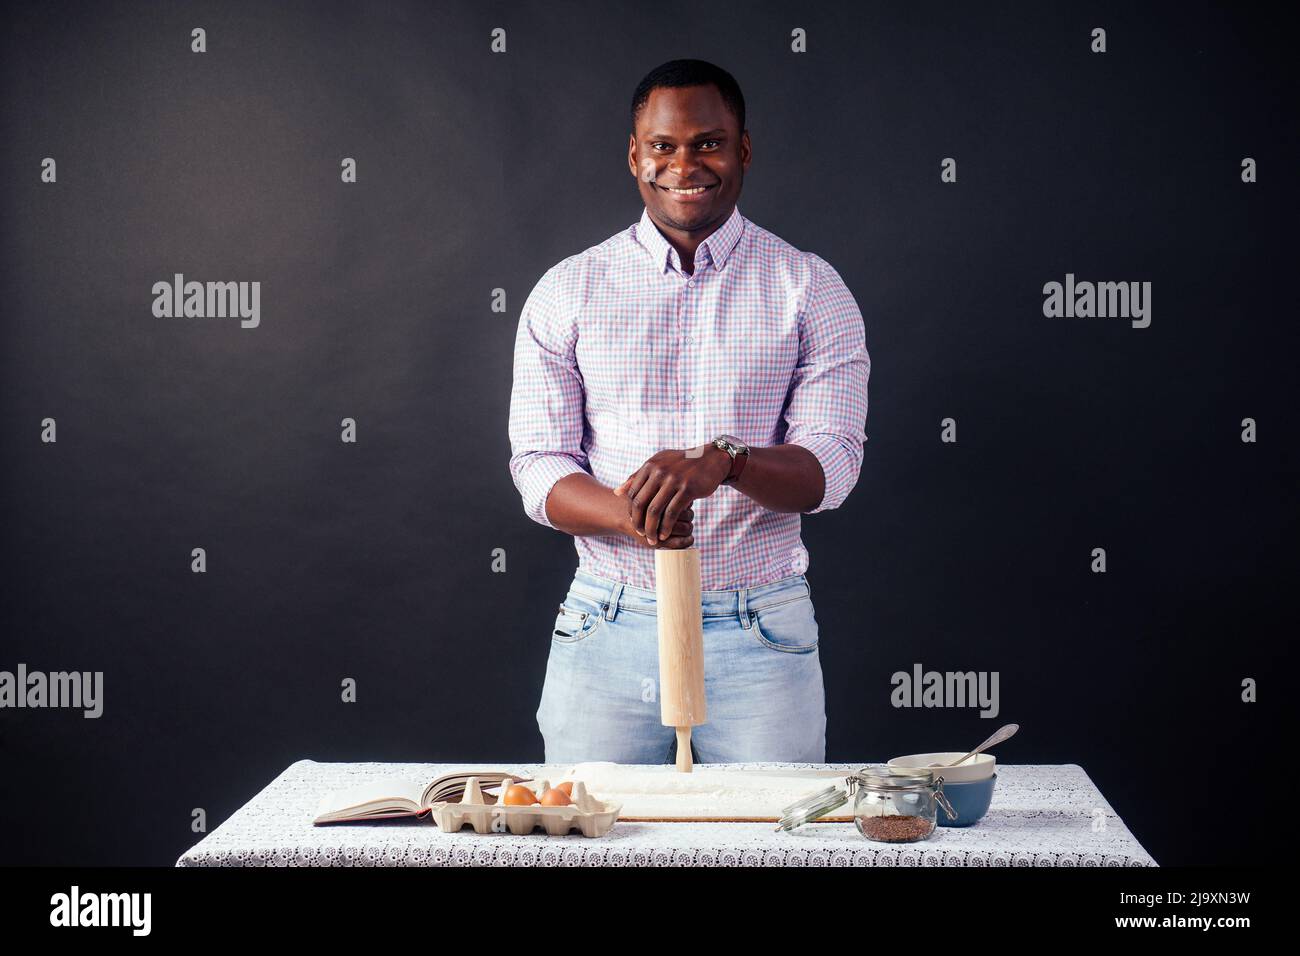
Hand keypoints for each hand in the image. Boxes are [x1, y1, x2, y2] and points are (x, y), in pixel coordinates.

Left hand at [613, 444, 730, 546]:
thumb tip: (617, 492)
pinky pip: (672, 513)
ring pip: (655, 511)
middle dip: (638, 522)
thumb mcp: (658, 464)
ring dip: (651, 528)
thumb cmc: (682, 464)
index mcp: (650, 466)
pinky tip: (665, 535)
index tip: (635, 522)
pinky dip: (666, 527)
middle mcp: (659, 472)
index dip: (631, 511)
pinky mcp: (687, 489)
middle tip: (640, 534)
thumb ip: (637, 477)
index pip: (633, 493)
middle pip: (641, 503)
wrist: (711, 459)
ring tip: (652, 539)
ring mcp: (673, 480)